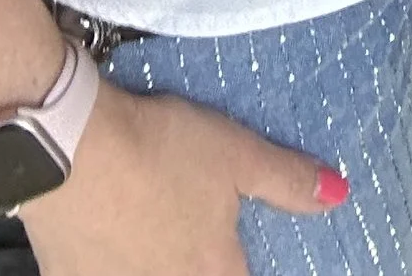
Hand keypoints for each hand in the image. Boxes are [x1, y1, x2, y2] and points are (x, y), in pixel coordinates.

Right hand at [21, 77, 344, 275]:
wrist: (70, 150)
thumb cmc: (164, 149)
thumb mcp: (238, 155)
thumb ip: (289, 181)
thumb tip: (342, 198)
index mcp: (212, 269)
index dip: (240, 266)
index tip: (235, 254)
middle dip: (197, 263)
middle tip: (190, 237)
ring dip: (154, 264)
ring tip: (151, 231)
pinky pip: (101, 275)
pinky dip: (110, 263)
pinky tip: (107, 241)